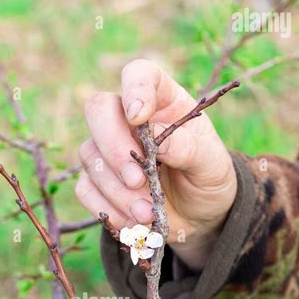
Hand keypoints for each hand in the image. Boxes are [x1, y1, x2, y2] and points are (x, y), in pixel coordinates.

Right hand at [76, 59, 236, 269]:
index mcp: (163, 101)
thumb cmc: (208, 180)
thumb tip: (153, 136)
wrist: (200, 218)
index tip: (138, 116)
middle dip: (114, 148)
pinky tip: (130, 223)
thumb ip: (189, 148)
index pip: (139, 75)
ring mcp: (109, 150)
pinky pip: (85, 189)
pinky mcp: (98, 182)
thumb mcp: (212, 165)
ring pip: (91, 157)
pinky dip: (107, 209)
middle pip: (99, 110)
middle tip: (137, 180)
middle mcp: (129, 120)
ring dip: (117, 190)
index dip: (134, 89)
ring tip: (146, 214)